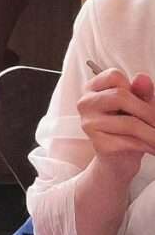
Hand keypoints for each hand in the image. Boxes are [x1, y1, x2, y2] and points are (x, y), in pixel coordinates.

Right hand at [78, 67, 154, 182]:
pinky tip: (152, 148)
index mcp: (94, 89)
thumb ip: (141, 92)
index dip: (133, 88)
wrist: (119, 158)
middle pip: (121, 96)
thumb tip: (142, 78)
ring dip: (152, 133)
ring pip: (129, 122)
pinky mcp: (98, 143)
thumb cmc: (128, 127)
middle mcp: (86, 104)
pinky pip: (129, 141)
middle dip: (148, 112)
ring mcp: (89, 124)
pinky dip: (146, 145)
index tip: (143, 101)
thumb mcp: (137, 106)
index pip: (114, 76)